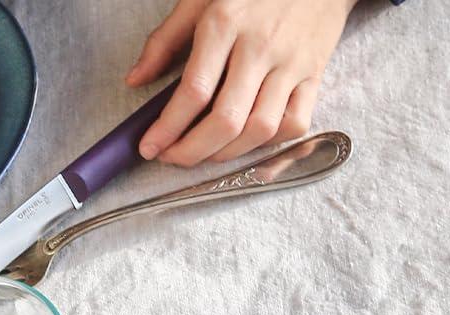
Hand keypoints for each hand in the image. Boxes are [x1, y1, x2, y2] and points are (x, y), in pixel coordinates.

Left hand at [129, 0, 356, 165]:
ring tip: (204, 153)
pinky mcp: (314, 74)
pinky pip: (294, 124)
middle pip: (226, 121)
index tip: (149, 147)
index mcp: (227, 23)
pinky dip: (268, 144)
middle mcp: (260, 46)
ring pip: (259, 129)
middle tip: (172, 157)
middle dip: (192, 152)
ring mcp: (291, 63)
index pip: (194, 91)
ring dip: (226, 154)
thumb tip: (134, 80)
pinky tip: (246, 140)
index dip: (167, 129)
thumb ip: (165, 40)